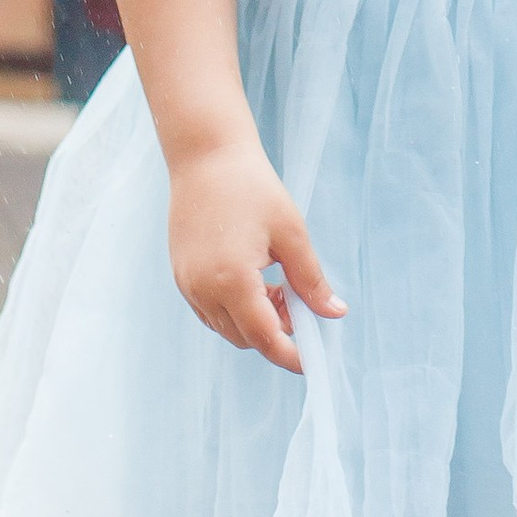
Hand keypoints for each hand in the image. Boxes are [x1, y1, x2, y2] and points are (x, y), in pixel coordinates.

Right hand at [165, 135, 344, 373]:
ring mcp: (187, 284)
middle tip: (299, 302)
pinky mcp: (181, 275)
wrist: (206, 155)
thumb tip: (335, 314)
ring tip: (278, 286)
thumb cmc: (252, 187)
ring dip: (255, 321)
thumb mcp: (291, 232)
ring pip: (226, 327)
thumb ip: (311, 280)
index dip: (291, 356)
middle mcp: (203, 289)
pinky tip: (254, 280)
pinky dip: (234, 309)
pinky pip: (210, 311)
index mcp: (233, 280)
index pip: (265, 339)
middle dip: (276, 333)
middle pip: (245, 338)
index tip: (312, 361)